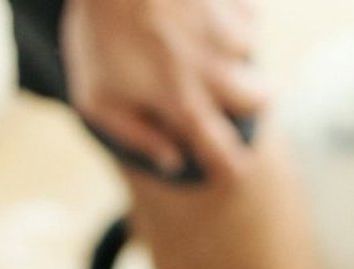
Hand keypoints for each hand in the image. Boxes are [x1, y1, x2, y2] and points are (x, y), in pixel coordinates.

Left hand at [59, 0, 268, 182]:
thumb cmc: (96, 31)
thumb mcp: (95, 96)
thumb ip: (134, 134)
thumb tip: (171, 160)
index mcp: (181, 101)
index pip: (221, 148)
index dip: (232, 165)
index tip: (236, 169)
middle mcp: (212, 69)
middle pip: (258, 100)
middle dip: (252, 103)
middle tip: (238, 97)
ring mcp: (222, 29)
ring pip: (249, 52)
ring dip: (236, 53)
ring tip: (210, 46)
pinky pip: (245, 14)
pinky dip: (232, 18)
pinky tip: (208, 13)